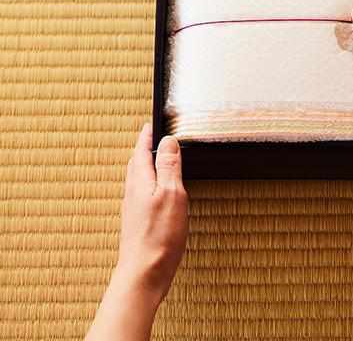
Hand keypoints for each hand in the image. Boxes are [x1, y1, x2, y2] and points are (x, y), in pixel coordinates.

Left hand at [116, 123, 188, 305]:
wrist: (143, 275)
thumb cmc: (159, 236)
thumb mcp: (172, 194)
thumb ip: (169, 166)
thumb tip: (168, 140)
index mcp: (140, 181)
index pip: (141, 150)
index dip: (146, 136)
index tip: (151, 124)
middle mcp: (133, 192)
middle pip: (136, 163)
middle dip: (143, 148)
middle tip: (150, 137)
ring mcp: (134, 208)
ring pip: (137, 179)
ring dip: (144, 164)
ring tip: (153, 159)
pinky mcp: (138, 222)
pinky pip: (141, 193)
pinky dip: (148, 183)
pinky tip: (156, 192)